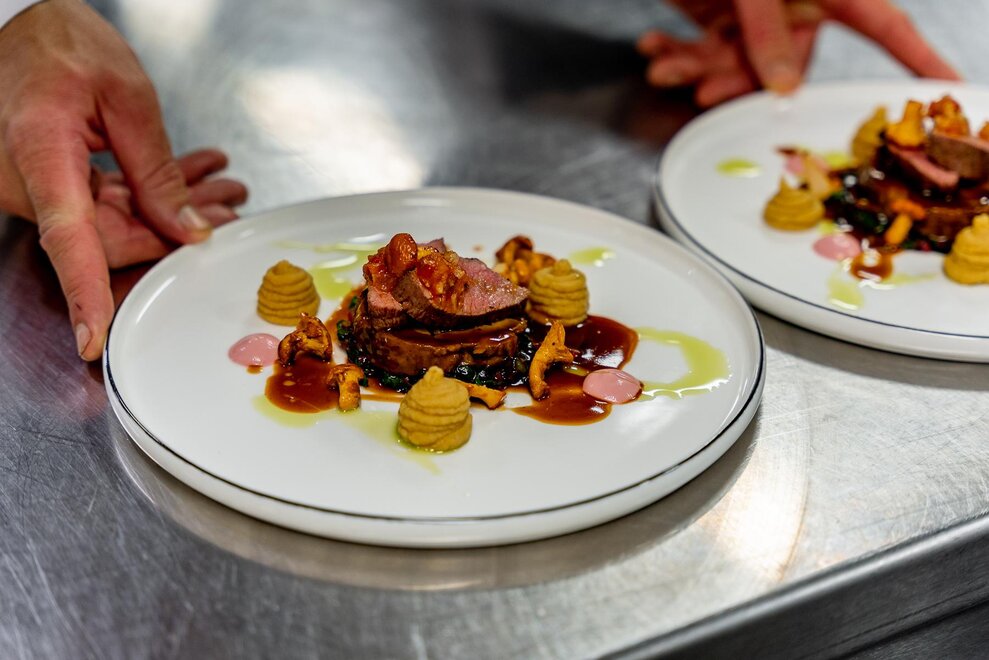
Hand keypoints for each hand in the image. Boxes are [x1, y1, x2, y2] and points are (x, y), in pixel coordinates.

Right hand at [0, 0, 246, 359]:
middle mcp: (28, 180)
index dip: (84, 292)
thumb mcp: (127, 97)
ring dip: (170, 209)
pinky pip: (103, 206)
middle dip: (175, 230)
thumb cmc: (63, 44)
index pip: (68, 239)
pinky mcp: (49, 185)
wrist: (23, 24)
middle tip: (229, 206)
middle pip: (108, 238)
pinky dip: (147, 196)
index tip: (94, 338)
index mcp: (40, 152)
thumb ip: (158, 170)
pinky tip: (192, 179)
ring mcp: (36, 187)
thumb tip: (188, 230)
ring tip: (223, 186)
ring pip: (113, 224)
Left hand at [638, 0, 960, 106]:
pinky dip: (674, 54)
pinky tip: (655, 48)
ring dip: (695, 72)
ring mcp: (754, 15)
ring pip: (734, 69)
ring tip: (666, 66)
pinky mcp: (718, 16)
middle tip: (705, 90)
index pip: (886, 26)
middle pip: (782, 70)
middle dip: (735, 84)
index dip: (919, 58)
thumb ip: (766, 31)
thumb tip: (784, 85)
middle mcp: (796, 7)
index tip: (946, 84)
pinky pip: (702, 51)